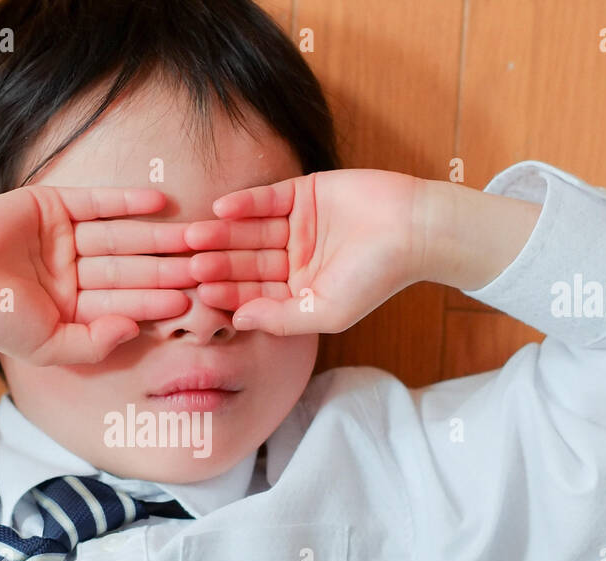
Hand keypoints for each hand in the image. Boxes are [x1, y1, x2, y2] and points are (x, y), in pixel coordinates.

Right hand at [0, 185, 198, 365]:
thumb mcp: (47, 346)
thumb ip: (92, 344)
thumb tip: (134, 333)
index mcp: (75, 307)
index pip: (125, 303)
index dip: (157, 303)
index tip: (192, 303)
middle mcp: (76, 272)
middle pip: (130, 269)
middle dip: (167, 269)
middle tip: (206, 267)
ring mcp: (67, 237)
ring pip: (122, 237)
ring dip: (158, 236)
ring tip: (194, 236)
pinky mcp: (55, 205)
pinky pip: (100, 203)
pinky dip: (128, 201)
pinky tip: (161, 203)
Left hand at [183, 169, 427, 333]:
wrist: (416, 230)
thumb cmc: (376, 278)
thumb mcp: (326, 310)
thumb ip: (281, 319)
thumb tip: (237, 322)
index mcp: (298, 292)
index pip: (255, 295)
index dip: (229, 294)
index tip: (202, 295)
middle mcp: (293, 260)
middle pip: (247, 262)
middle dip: (220, 264)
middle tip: (189, 265)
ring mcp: (297, 226)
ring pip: (251, 231)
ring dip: (224, 234)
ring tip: (195, 237)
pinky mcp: (304, 192)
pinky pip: (267, 199)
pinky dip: (244, 203)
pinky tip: (221, 208)